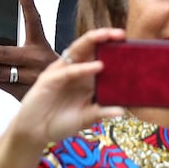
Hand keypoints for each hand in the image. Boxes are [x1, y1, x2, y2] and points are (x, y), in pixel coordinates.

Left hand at [0, 0, 57, 96]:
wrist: (66, 91)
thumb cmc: (47, 67)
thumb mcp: (40, 50)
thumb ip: (23, 41)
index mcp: (41, 45)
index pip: (35, 21)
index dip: (29, 5)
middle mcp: (36, 60)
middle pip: (3, 53)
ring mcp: (30, 78)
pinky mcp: (23, 93)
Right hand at [9, 27, 125, 147]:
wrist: (35, 133)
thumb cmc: (59, 122)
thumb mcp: (85, 118)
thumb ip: (101, 112)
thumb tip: (123, 110)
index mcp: (84, 76)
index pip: (100, 55)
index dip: (114, 49)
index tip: (133, 46)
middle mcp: (74, 70)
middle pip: (90, 47)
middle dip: (105, 37)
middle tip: (122, 34)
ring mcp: (61, 72)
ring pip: (77, 50)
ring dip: (93, 41)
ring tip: (109, 36)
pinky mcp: (50, 79)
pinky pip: (69, 71)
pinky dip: (83, 68)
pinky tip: (97, 66)